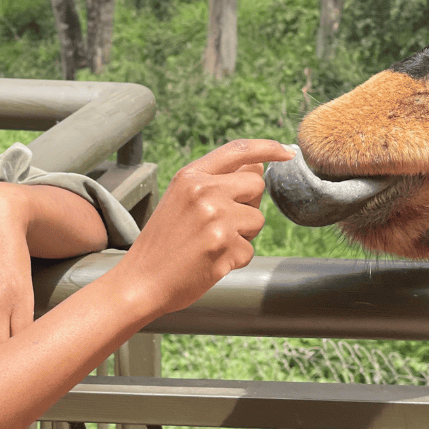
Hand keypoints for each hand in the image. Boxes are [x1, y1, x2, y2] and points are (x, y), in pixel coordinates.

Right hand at [118, 139, 293, 318]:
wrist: (141, 282)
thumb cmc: (164, 243)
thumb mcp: (180, 200)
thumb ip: (215, 181)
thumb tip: (259, 164)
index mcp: (190, 176)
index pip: (238, 150)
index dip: (268, 147)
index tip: (287, 151)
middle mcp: (203, 191)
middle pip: (256, 184)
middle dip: (247, 205)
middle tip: (220, 224)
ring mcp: (215, 218)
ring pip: (257, 220)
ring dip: (242, 235)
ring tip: (210, 245)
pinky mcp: (224, 246)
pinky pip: (249, 250)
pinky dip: (235, 260)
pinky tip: (210, 262)